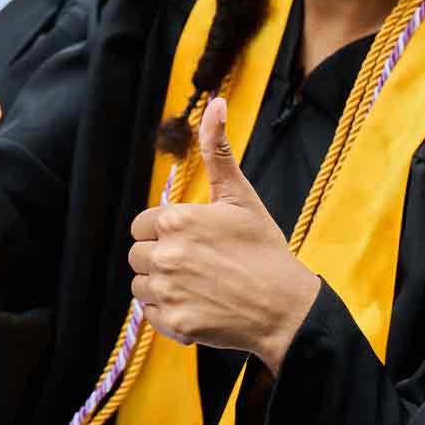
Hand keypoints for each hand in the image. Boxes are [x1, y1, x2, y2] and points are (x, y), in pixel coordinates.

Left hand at [128, 98, 319, 374]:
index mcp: (176, 220)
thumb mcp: (241, 196)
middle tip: (201, 263)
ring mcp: (168, 291)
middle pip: (138, 255)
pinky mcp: (173, 323)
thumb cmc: (264, 248)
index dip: (167, 231)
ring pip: (141, 286)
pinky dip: (171, 313)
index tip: (195, 238)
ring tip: (200, 284)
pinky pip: (152, 315)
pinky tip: (201, 305)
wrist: (286, 306)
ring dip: (163, 286)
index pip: (142, 225)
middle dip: (163, 258)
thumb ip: (218, 151)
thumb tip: (215, 101)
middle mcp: (165, 254)